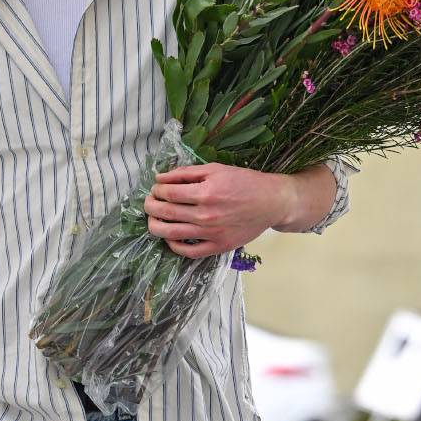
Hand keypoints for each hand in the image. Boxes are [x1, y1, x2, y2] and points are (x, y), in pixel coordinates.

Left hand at [144, 165, 294, 257]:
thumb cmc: (244, 182)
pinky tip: (171, 237)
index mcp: (205, 192)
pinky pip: (188, 251)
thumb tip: (160, 177)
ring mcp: (211, 233)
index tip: (155, 189)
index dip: (156, 190)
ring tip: (154, 219)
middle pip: (165, 213)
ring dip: (155, 226)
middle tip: (149, 203)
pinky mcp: (217, 247)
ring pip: (171, 233)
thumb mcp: (216, 169)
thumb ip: (186, 173)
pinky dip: (173, 245)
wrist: (271, 202)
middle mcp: (206, 214)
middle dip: (150, 206)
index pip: (168, 193)